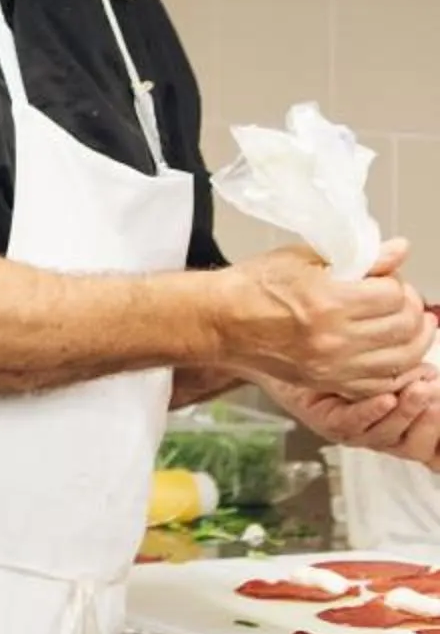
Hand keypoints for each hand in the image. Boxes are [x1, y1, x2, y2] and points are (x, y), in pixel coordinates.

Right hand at [218, 239, 431, 396]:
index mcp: (328, 301)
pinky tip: (394, 353)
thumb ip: (359, 258)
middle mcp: (334, 338)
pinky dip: (397, 369)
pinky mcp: (328, 382)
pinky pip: (382, 383)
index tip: (387, 279)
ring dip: (414, 339)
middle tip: (401, 300)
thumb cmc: (254, 286)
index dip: (397, 283)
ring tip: (409, 325)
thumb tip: (398, 250)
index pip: (393, 294)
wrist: (219, 321)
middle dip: (411, 309)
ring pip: (402, 358)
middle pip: (404, 327)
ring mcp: (333, 365)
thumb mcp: (303, 258)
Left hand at [274, 369, 439, 462]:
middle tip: (437, 396)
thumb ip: (423, 381)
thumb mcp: (399, 374)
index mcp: (405, 431)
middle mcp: (383, 438)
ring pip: (386, 434)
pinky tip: (385, 398)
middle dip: (432, 424)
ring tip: (420, 389)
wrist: (302, 358)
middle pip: (415, 447)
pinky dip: (371, 411)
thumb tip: (437, 379)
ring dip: (407, 411)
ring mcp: (356, 435)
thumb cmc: (357, 369)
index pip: (433, 451)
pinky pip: (353, 422)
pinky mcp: (329, 424)